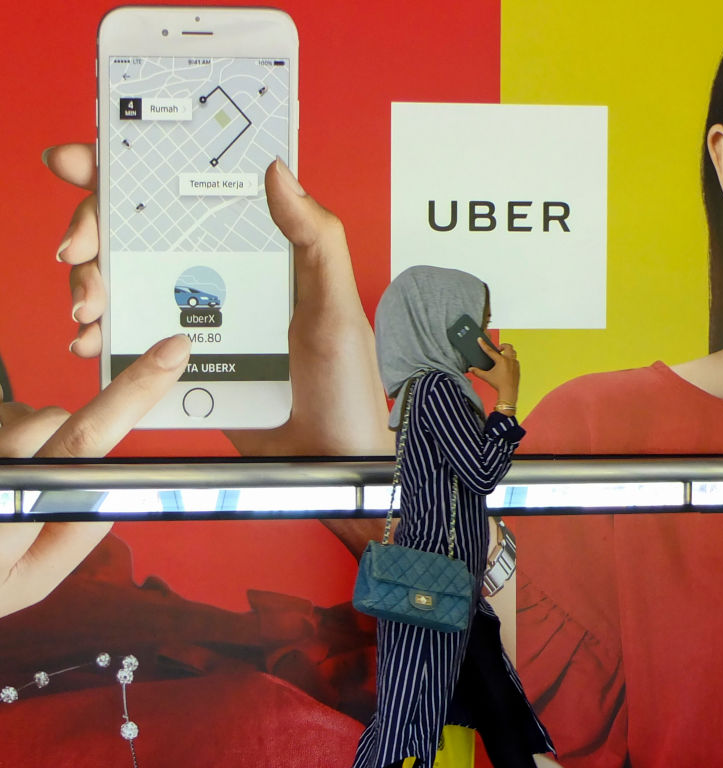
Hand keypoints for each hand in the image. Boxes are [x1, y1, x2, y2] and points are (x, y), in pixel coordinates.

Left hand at [0, 334, 189, 616]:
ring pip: (21, 415)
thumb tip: (118, 483)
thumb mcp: (32, 583)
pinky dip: (1, 438)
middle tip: (34, 491)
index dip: (130, 394)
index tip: (172, 350)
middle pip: (49, 419)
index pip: (82, 442)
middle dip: (63, 442)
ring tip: (1, 485)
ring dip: (22, 442)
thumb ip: (80, 534)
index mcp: (15, 512)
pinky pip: (2, 415)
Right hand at [44, 144, 391, 455]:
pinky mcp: (183, 362)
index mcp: (261, 252)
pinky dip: (102, 333)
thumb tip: (279, 174)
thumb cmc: (345, 386)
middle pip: (143, 233)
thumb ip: (317, 240)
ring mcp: (200, 319)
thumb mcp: (337, 307)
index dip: (141, 170)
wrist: (328, 459)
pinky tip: (94, 339)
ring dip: (91, 283)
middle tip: (79, 249)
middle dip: (96, 230)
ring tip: (90, 305)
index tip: (93, 164)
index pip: (197, 194)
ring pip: (126, 281)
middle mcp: (224, 278)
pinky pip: (132, 337)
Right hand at [469, 338, 519, 405]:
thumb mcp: (486, 377)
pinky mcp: (518, 368)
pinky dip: (511, 360)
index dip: (483, 344)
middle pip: (508, 346)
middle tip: (498, 349)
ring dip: (508, 352)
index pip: (490, 350)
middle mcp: (509, 360)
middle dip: (502, 345)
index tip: (480, 340)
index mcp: (501, 360)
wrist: (509, 392)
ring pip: (514, 352)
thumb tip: (471, 369)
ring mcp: (515, 364)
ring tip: (502, 355)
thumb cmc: (499, 385)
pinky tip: (507, 365)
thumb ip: (477, 372)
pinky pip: (515, 360)